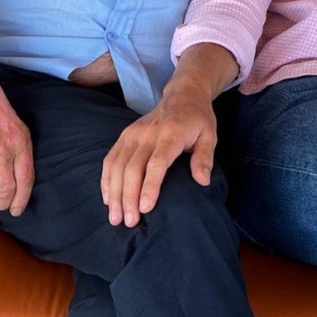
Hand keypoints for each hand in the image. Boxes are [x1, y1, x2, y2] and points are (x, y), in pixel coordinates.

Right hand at [0, 67, 33, 216]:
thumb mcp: (17, 125)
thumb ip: (19, 151)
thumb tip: (19, 179)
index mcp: (19, 142)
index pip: (25, 181)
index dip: (22, 200)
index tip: (17, 209)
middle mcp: (0, 151)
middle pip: (4, 192)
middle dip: (2, 203)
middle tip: (0, 204)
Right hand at [101, 83, 217, 227]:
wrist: (182, 94)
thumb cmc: (197, 119)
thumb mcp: (209, 135)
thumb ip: (205, 158)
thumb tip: (202, 181)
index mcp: (171, 134)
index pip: (156, 163)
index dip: (149, 186)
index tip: (145, 208)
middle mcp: (148, 133)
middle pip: (133, 168)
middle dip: (128, 197)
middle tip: (129, 222)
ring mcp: (133, 133)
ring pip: (118, 166)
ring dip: (114, 193)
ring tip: (116, 217)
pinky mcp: (124, 135)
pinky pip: (110, 159)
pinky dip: (107, 180)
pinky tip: (108, 199)